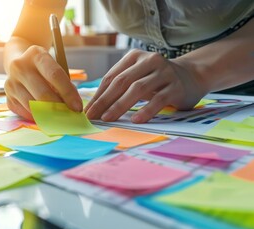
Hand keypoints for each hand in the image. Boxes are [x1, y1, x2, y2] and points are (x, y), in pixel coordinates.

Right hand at [4, 45, 82, 119]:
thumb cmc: (43, 67)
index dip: (68, 93)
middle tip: (69, 115)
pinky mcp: (8, 97)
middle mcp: (20, 67)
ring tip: (59, 115)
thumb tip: (71, 106)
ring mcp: (10, 83)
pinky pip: (25, 112)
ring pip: (33, 106)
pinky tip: (45, 114)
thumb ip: (63, 83)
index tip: (77, 107)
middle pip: (43, 94)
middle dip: (59, 107)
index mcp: (36, 55)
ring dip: (49, 114)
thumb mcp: (54, 66)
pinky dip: (37, 116)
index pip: (55, 75)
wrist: (17, 60)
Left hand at [85, 49, 206, 122]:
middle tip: (93, 116)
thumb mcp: (138, 76)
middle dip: (105, 100)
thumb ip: (120, 86)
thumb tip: (95, 106)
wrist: (191, 76)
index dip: (98, 95)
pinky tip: (135, 120)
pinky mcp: (176, 86)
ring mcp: (164, 72)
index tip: (88, 110)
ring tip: (108, 119)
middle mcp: (149, 60)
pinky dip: (146, 110)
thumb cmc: (156, 79)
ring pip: (138, 89)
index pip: (112, 77)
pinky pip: (158, 99)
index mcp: (135, 56)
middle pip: (122, 81)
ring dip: (120, 105)